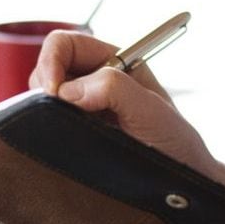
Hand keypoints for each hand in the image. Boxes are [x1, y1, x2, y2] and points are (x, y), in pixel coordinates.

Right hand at [29, 29, 216, 174]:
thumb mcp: (152, 111)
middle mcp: (94, 79)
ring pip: (42, 96)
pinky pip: (47, 122)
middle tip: (56, 114)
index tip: (54, 92)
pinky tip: (67, 141)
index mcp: (112, 61)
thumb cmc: (175, 141)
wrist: (182, 179)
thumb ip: (115, 90)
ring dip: (45, 110)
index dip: (52, 61)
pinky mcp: (75, 131)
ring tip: (72, 131)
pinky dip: (46, 128)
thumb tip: (69, 90)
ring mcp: (83, 106)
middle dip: (44, 86)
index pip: (66, 44)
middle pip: (47, 67)